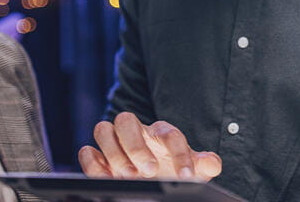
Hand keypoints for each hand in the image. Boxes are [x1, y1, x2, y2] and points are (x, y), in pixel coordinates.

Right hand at [78, 112, 221, 180]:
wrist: (156, 180)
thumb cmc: (174, 170)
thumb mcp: (193, 169)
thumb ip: (205, 164)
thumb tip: (212, 163)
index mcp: (162, 133)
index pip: (170, 134)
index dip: (179, 154)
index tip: (186, 177)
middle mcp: (136, 133)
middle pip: (126, 119)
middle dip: (136, 146)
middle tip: (149, 171)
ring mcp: (115, 144)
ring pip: (103, 129)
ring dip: (113, 153)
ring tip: (128, 177)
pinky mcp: (98, 159)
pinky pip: (87, 152)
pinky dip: (92, 163)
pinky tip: (106, 177)